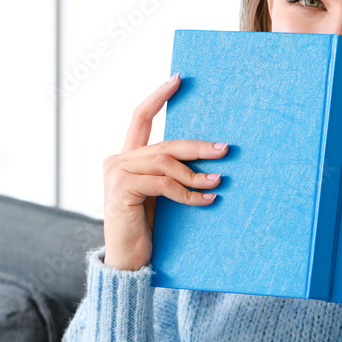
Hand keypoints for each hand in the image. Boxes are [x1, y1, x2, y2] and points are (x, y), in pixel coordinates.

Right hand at [101, 73, 229, 270]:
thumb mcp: (161, 194)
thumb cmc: (147, 227)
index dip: (158, 96)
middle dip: (197, 145)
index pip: (140, 117)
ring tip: (219, 180)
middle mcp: (117, 161)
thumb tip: (208, 154)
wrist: (127, 262)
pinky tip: (206, 199)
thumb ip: (170, 172)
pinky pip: (163, 185)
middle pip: (164, 143)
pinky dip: (188, 192)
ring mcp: (116, 174)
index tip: (178, 78)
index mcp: (127, 157)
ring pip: (165, 162)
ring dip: (196, 173)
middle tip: (224, 148)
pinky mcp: (121, 190)